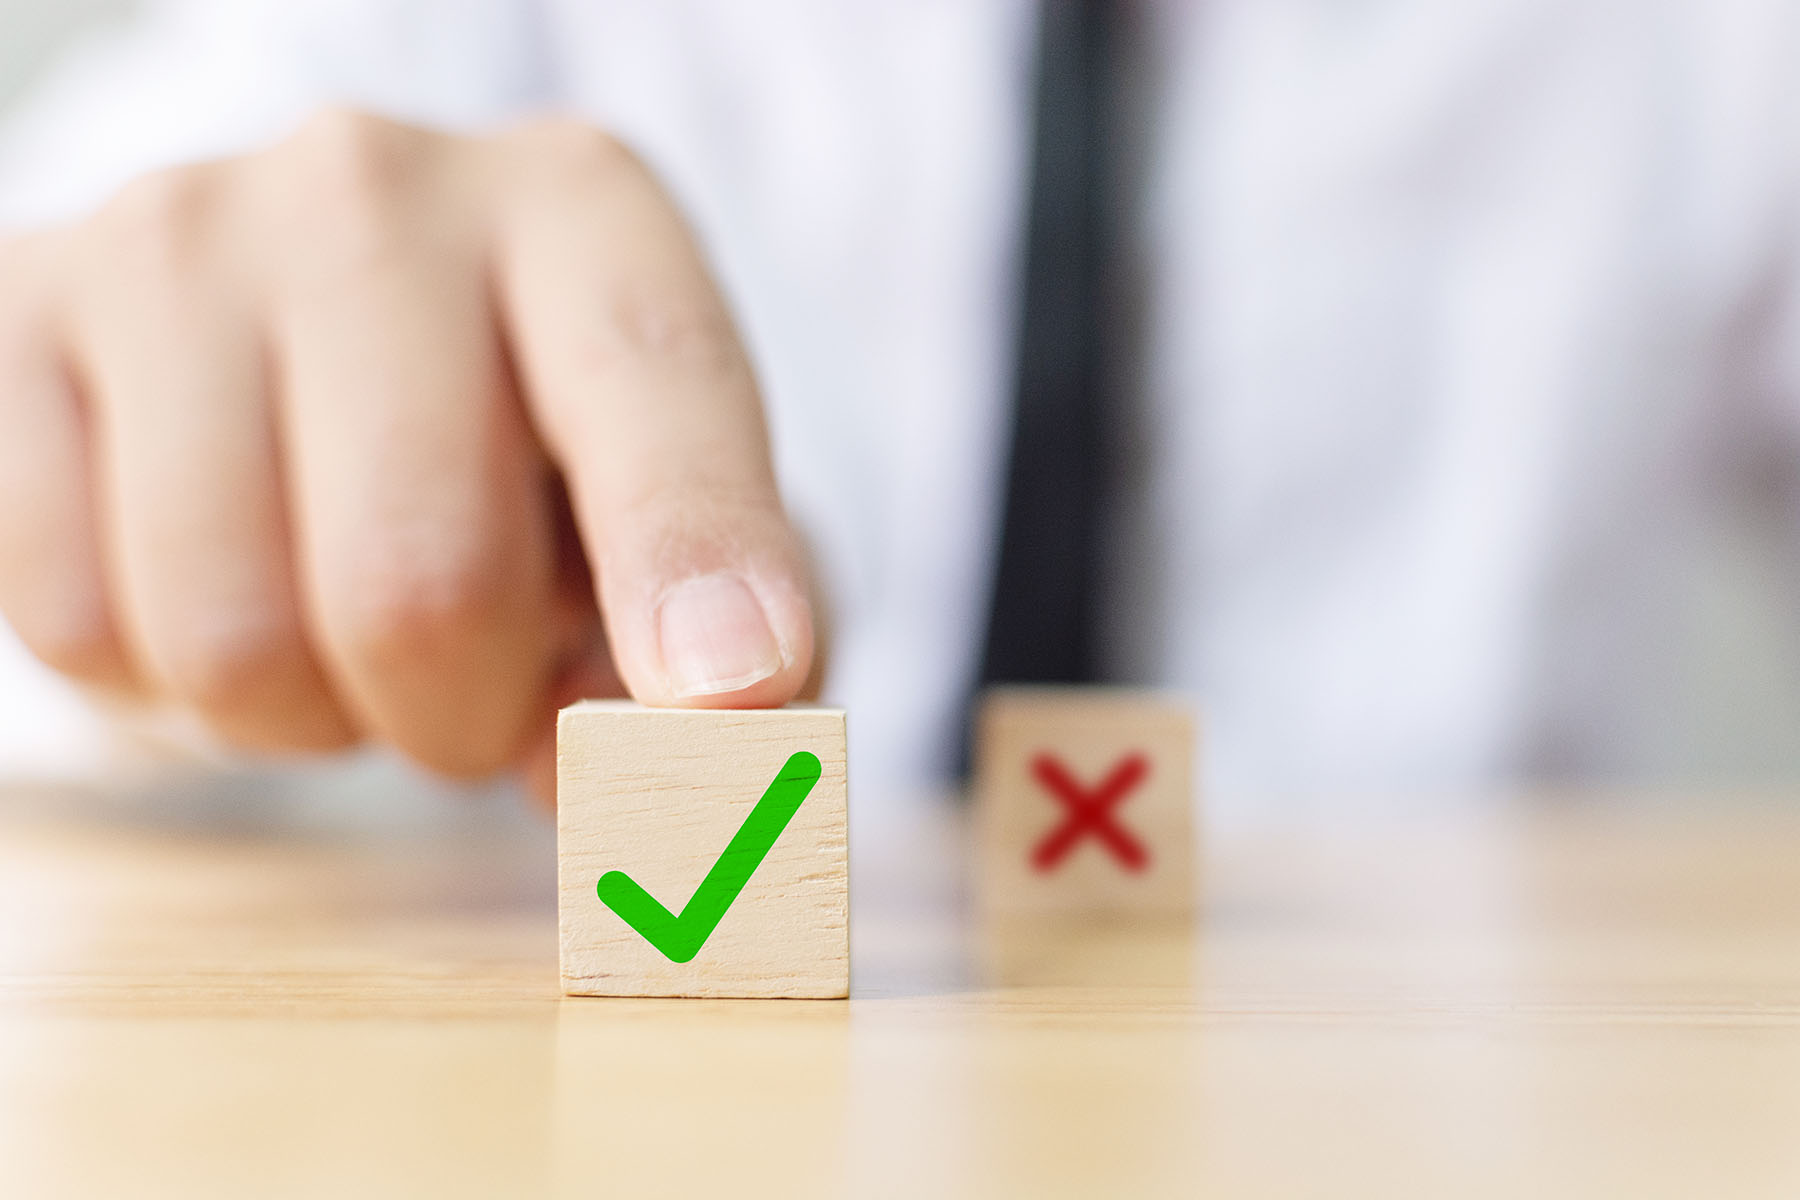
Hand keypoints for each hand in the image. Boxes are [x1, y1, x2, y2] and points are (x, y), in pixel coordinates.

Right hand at [0, 110, 815, 798]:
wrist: (314, 333)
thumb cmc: (536, 453)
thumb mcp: (667, 525)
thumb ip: (712, 659)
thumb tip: (623, 790)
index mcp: (584, 213)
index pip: (654, 393)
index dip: (693, 556)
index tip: (727, 693)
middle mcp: (379, 190)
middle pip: (422, 581)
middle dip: (468, 711)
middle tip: (480, 686)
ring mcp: (176, 241)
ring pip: (233, 639)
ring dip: (317, 714)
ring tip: (347, 616)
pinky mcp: (18, 317)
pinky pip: (77, 625)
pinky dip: (168, 678)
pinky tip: (229, 578)